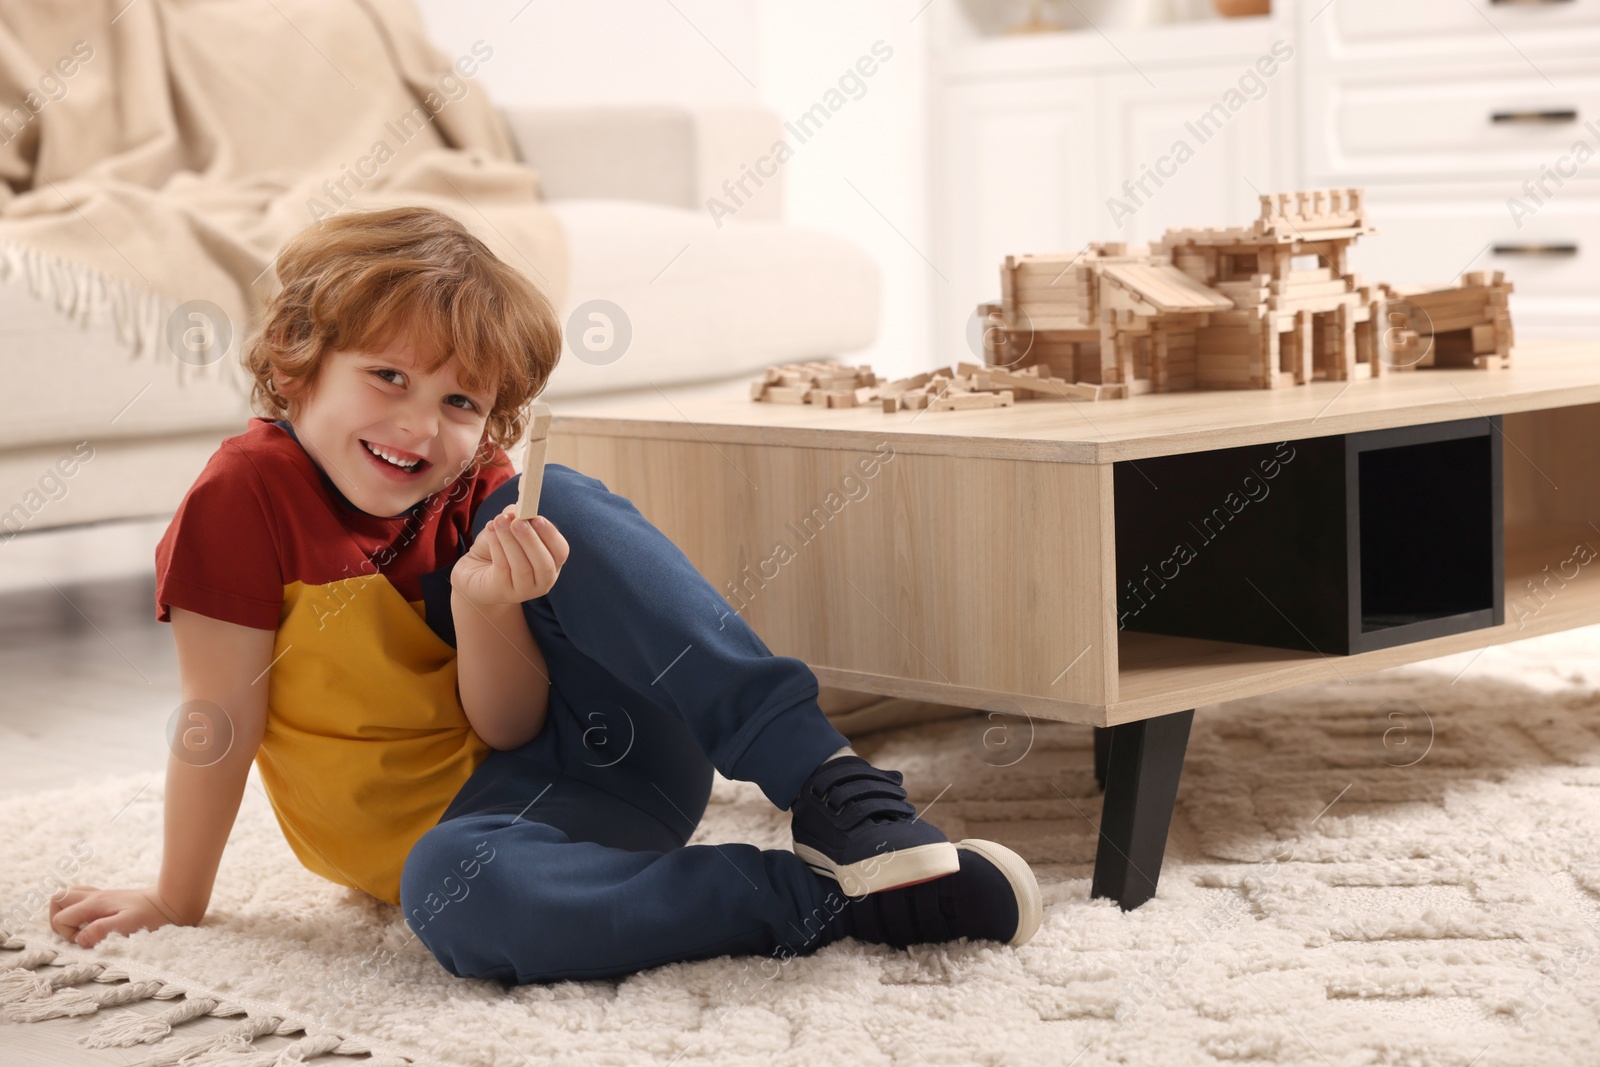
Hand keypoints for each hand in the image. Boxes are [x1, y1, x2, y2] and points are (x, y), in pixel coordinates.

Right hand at [48, 885, 184, 947]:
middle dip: (58, 919)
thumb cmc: (151, 916)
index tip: (86, 941)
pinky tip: (94, 921)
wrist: (172, 902)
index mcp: (95, 904)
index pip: (61, 918)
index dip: (67, 934)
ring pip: (69, 895)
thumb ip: (101, 930)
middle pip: (57, 898)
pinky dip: (79, 908)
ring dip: (67, 912)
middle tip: (76, 934)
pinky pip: (83, 897)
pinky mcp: (109, 898)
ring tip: (81, 928)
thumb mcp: (127, 926)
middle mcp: (94, 897)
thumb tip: (79, 939)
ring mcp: (101, 895)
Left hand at [452, 503, 569, 605]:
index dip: (550, 534)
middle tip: (518, 522)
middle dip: (531, 540)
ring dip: (510, 541)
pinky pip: (503, 568)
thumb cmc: (496, 549)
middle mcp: (542, 581)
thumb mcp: (507, 529)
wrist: (474, 573)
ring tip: (499, 521)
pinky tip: (490, 531)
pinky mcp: (502, 592)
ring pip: (522, 567)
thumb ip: (515, 518)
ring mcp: (523, 590)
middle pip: (544, 563)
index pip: (560, 551)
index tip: (536, 518)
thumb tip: (516, 510)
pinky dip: (497, 547)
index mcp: (551, 563)